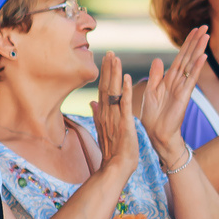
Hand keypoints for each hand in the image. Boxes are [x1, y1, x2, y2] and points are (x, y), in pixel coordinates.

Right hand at [89, 53, 138, 179]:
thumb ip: (98, 114)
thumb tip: (91, 102)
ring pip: (114, 92)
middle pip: (106, 86)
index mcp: (104, 114)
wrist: (115, 167)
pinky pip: (125, 104)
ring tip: (116, 58)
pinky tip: (127, 78)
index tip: (107, 59)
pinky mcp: (125, 124)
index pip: (104, 90)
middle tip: (111, 52)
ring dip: (115, 74)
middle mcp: (107, 113)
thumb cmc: (112, 151)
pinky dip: (126, 91)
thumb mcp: (104, 129)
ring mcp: (114, 118)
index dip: (105, 74)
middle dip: (108, 69)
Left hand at [138, 26, 207, 167]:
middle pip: (188, 56)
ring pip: (191, 64)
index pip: (180, 57)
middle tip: (205, 26)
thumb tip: (158, 60)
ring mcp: (182, 88)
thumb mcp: (150, 92)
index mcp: (169, 79)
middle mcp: (178, 81)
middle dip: (196, 41)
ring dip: (199, 49)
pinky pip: (191, 79)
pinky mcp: (183, 96)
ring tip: (206, 35)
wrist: (156, 134)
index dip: (187, 43)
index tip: (195, 30)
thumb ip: (155, 76)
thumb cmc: (153, 116)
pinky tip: (202, 57)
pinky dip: (196, 68)